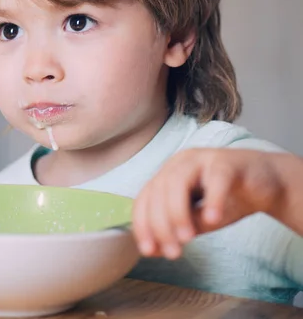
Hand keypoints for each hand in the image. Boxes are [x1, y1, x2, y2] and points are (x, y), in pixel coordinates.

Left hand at [132, 148, 286, 259]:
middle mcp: (180, 162)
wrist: (268, 183)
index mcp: (168, 174)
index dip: (142, 224)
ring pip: (178, 181)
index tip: (148, 251)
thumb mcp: (200, 219)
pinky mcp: (228, 162)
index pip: (145, 197)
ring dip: (178, 213)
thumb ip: (179, 228)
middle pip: (158, 190)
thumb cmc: (229, 200)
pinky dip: (212, 200)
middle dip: (161, 224)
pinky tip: (213, 220)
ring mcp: (203, 158)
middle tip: (174, 252)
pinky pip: (216, 178)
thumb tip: (156, 249)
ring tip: (188, 239)